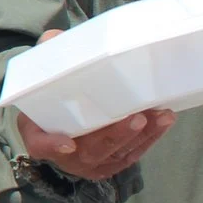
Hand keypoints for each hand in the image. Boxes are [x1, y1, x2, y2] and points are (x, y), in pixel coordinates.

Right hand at [12, 27, 176, 179]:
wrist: (58, 134)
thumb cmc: (49, 106)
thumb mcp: (40, 86)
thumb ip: (48, 63)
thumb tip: (54, 38)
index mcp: (39, 138)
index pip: (40, 144)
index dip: (52, 144)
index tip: (69, 143)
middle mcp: (66, 156)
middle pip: (92, 150)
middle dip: (116, 135)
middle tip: (137, 118)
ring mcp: (91, 164)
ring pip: (118, 152)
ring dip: (142, 134)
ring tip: (161, 115)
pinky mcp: (112, 164)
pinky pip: (133, 153)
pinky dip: (150, 137)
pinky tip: (163, 120)